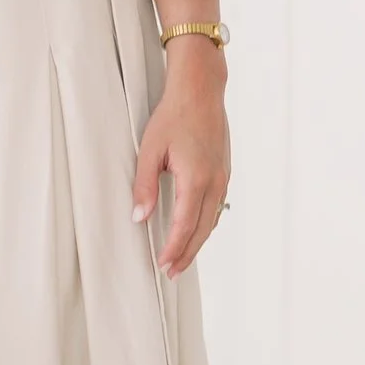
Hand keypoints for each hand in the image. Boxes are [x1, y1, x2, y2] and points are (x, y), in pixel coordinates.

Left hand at [134, 46, 229, 276]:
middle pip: (202, 229)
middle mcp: (214, 182)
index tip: (163, 265)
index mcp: (196, 178)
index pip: (184, 224)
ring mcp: (223, 177)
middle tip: (172, 272)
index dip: (174, 248)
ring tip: (182, 258)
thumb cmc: (173, 116)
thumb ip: (144, 185)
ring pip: (213, 219)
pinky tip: (196, 230)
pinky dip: (207, 224)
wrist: (201, 92)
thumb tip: (140, 217)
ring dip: (198, 241)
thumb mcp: (150, 150)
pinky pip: (217, 206)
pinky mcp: (224, 171)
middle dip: (187, 253)